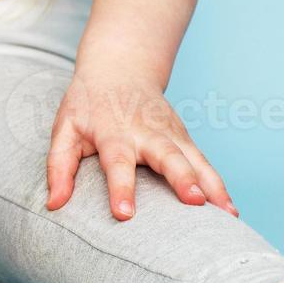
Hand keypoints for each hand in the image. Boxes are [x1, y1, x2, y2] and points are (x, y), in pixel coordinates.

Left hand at [45, 73, 236, 219]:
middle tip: (195, 202)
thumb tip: (53, 205)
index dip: (120, 187)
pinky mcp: (184, 138)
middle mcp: (146, 132)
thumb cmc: (87, 105)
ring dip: (211, 185)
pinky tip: (230, 211)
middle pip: (168, 156)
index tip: (125, 214)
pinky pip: (204, 164)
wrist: (119, 68)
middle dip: (182, 178)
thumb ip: (58, 167)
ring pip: (194, 159)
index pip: (117, 161)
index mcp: (113, 132)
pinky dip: (219, 185)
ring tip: (226, 214)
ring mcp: (170, 133)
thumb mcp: (64, 129)